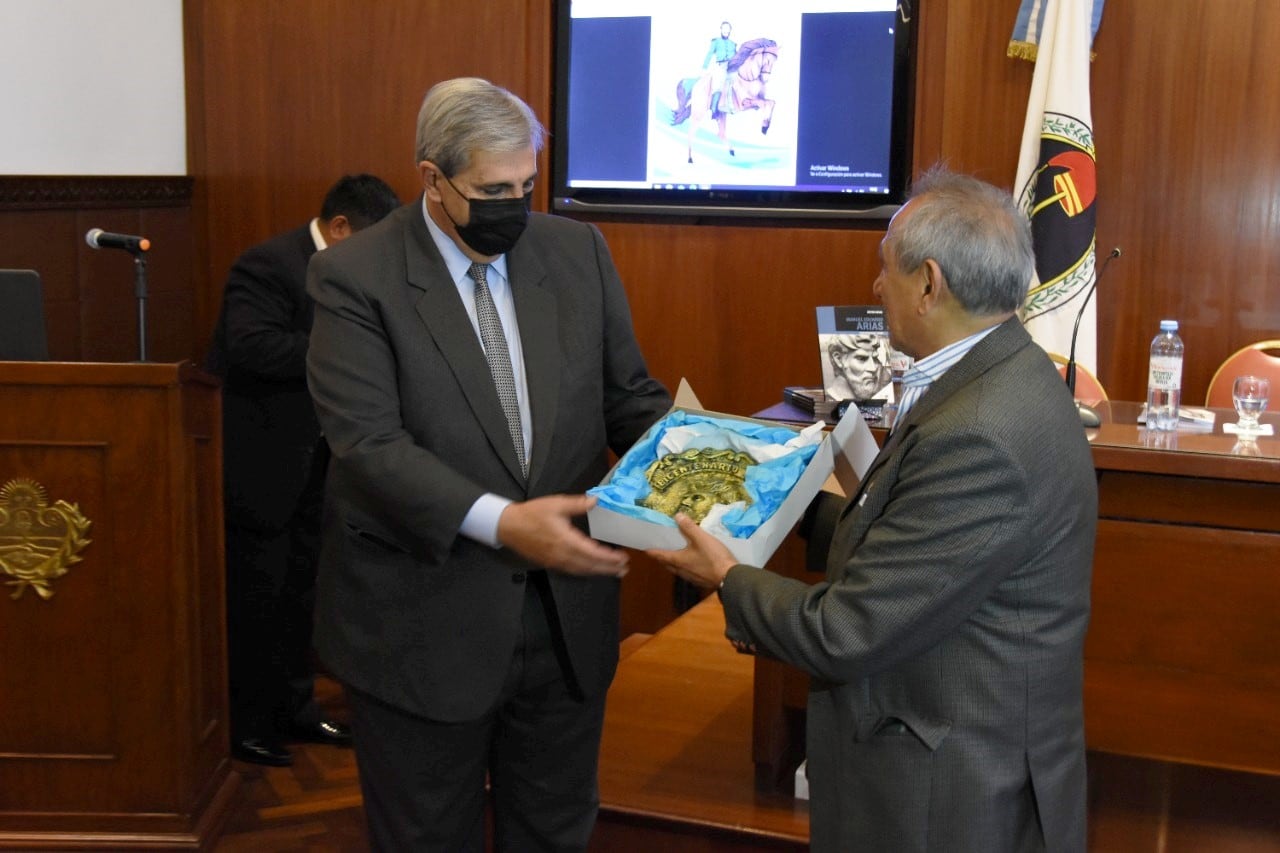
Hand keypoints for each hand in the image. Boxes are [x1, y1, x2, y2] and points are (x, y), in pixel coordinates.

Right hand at [498, 494, 629, 576]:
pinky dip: (586, 571)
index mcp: (565, 540)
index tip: (622, 558)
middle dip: (608, 568)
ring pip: (581, 571)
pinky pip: (572, 571)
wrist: (508, 526)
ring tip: (614, 571)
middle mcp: (562, 555)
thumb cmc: (531, 514)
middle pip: (590, 566)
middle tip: (624, 569)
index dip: (608, 557)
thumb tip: (596, 500)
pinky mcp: (550, 564)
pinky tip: (593, 569)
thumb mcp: (556, 504)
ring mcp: (555, 562)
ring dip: (599, 572)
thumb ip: (578, 504)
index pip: (592, 553)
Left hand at [645, 513, 737, 589]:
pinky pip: (687, 573)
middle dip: (662, 558)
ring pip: (677, 570)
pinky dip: (684, 567)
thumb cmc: (713, 557)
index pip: (661, 555)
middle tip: (658, 552)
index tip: (646, 550)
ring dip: (673, 563)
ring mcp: (691, 577)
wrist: (730, 578)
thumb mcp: (701, 538)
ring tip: (673, 557)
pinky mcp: (700, 581)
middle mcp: (682, 570)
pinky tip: (691, 564)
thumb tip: (677, 516)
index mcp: (679, 560)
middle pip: (668, 564)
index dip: (653, 552)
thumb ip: (689, 527)